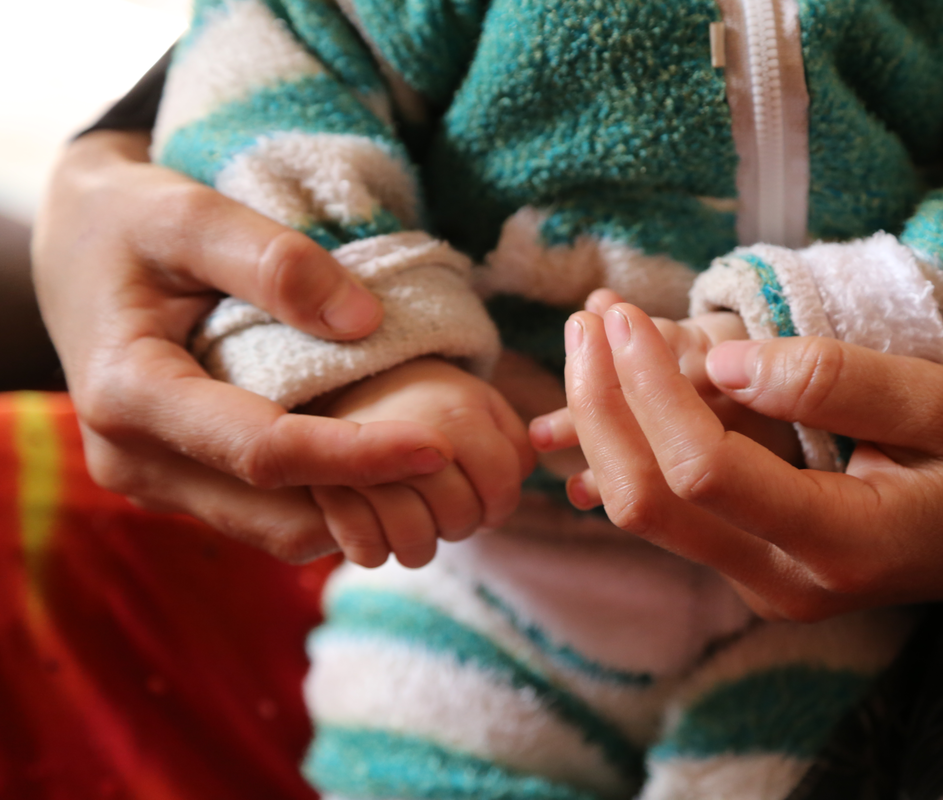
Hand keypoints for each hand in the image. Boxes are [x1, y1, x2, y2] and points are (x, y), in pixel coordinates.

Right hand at [31, 131, 452, 561]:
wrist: (78, 246)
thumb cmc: (129, 220)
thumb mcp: (187, 212)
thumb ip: (272, 260)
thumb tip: (363, 322)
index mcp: (129, 396)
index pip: (265, 453)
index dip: (358, 456)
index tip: (439, 445)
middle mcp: (135, 461)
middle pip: (279, 513)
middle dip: (371, 498)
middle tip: (455, 463)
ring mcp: (158, 483)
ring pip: (280, 530)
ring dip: (357, 509)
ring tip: (426, 461)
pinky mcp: (183, 485)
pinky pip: (270, 516)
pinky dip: (331, 500)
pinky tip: (377, 457)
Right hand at [316, 357, 535, 567]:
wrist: (358, 385)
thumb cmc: (434, 404)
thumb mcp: (484, 406)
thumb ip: (517, 446)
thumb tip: (518, 485)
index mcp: (454, 416)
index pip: (501, 489)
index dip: (503, 503)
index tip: (490, 494)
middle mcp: (406, 441)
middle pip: (460, 519)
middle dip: (466, 521)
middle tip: (451, 501)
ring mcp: (361, 471)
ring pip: (416, 545)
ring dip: (426, 540)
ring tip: (421, 513)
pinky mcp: (328, 495)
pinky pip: (369, 554)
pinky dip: (382, 548)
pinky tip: (384, 521)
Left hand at [563, 302, 942, 619]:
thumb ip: (838, 383)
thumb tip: (720, 362)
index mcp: (842, 545)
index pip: (704, 473)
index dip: (649, 390)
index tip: (625, 318)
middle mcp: (786, 583)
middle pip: (648, 503)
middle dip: (600, 407)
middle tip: (588, 321)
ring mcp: (764, 583)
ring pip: (644, 510)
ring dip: (604, 422)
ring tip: (591, 334)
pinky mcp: (754, 565)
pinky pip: (672, 508)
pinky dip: (635, 442)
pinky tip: (618, 381)